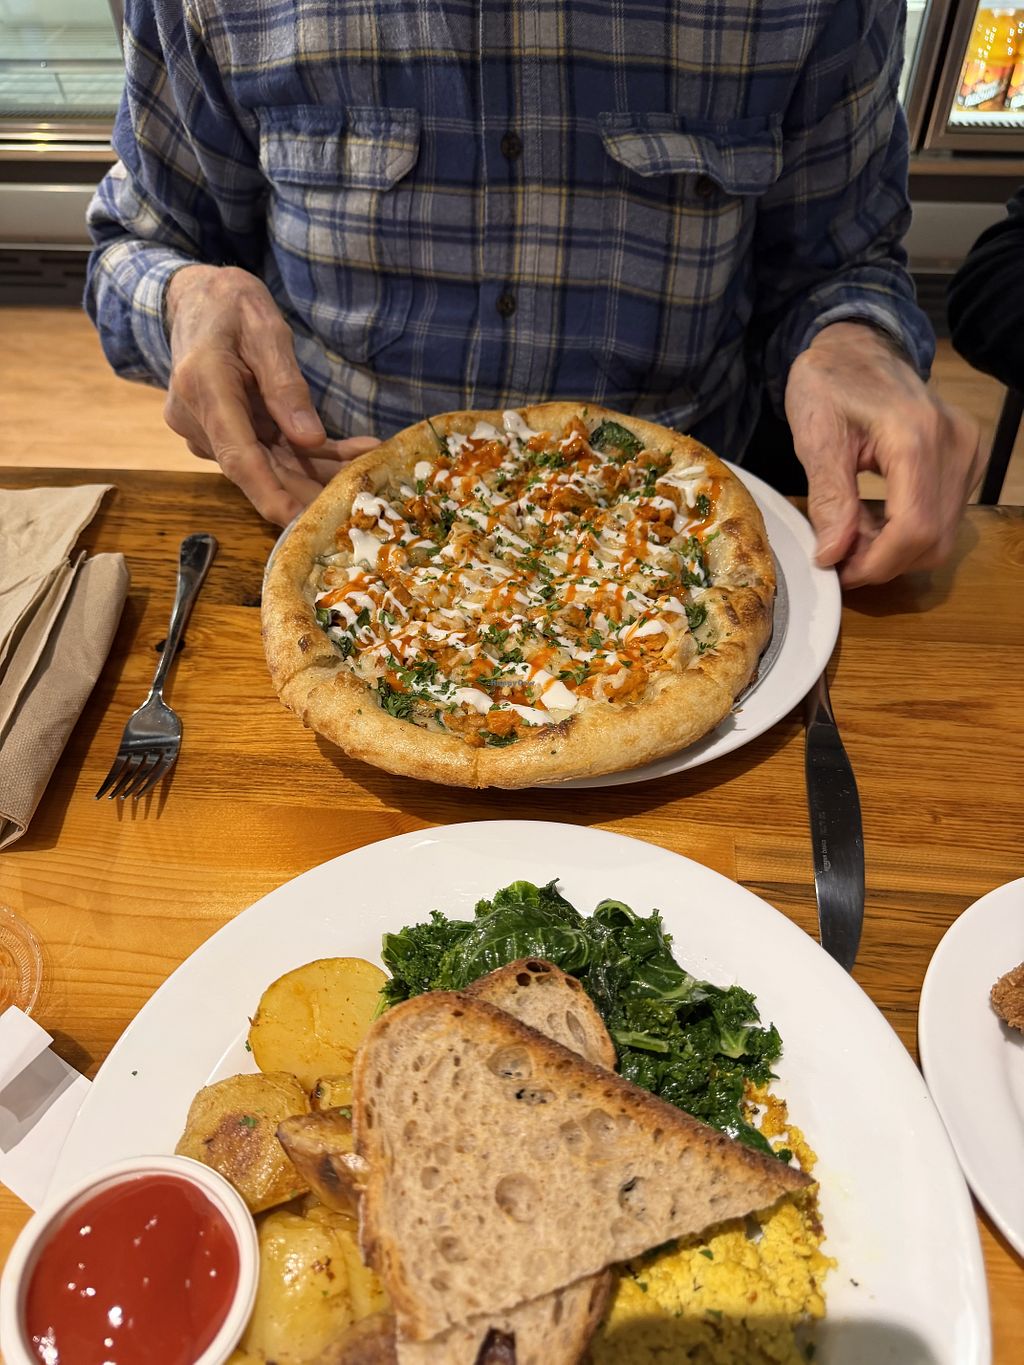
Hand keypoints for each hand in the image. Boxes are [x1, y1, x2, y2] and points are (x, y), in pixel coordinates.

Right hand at [163, 265, 378, 523]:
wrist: (194, 299)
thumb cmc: (230, 304)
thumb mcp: (266, 329)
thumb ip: (286, 386)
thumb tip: (310, 439)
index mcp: (204, 387)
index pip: (238, 455)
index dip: (269, 494)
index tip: (297, 522)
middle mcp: (199, 418)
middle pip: (258, 468)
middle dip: (307, 488)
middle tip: (356, 502)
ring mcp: (207, 429)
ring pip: (269, 462)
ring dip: (316, 470)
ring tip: (366, 470)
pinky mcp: (222, 432)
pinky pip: (268, 450)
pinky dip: (307, 454)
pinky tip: (351, 453)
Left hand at [784, 322, 983, 586]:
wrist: (856, 346)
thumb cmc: (829, 383)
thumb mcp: (816, 438)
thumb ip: (829, 499)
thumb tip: (833, 555)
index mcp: (916, 437)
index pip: (915, 528)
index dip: (877, 563)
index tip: (838, 572)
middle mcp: (955, 445)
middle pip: (934, 539)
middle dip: (885, 562)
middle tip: (840, 556)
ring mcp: (967, 451)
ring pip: (943, 534)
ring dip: (896, 550)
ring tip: (853, 535)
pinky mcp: (966, 458)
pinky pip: (945, 516)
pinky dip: (909, 532)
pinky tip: (875, 519)